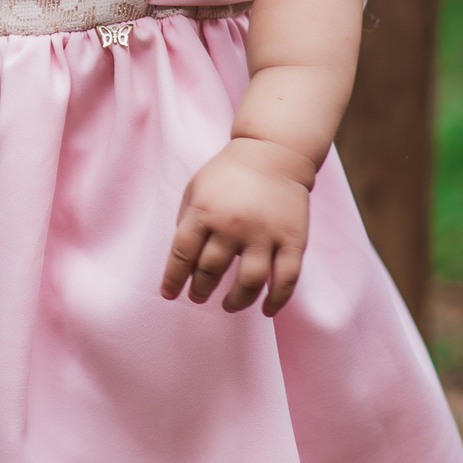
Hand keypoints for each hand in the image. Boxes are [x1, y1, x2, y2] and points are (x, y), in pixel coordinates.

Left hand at [160, 137, 313, 316]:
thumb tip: (184, 260)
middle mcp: (233, 225)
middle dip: (201, 289)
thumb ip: (187, 221)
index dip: (173, 279)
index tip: (169, 294)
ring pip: (249, 282)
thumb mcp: (197, 188)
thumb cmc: (230, 172)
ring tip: (228, 305)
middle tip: (199, 296)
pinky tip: (266, 310)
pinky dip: (277, 300)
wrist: (274, 152)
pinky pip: (286, 279)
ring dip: (235, 301)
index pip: (182, 254)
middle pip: (211, 270)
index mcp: (205, 211)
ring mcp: (265, 234)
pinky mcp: (293, 240)